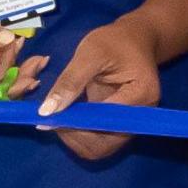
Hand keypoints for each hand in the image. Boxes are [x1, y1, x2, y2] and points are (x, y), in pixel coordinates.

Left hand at [38, 16, 166, 161]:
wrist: (133, 40)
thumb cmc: (114, 42)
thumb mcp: (90, 54)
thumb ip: (69, 82)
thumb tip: (46, 112)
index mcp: (140, 95)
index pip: (106, 122)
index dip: (77, 125)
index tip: (50, 117)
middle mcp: (140, 115)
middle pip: (106, 144)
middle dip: (74, 136)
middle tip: (50, 120)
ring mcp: (130, 123)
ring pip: (101, 147)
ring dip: (74, 139)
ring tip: (57, 117)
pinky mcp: (119, 124)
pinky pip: (98, 140)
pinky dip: (78, 134)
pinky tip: (65, 117)